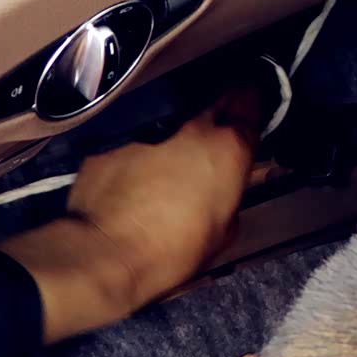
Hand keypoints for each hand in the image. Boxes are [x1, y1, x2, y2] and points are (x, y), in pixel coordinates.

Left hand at [0, 86, 262, 341]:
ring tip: (167, 169)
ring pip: (169, 125)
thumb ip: (229, 198)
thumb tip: (222, 191)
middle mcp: (190, 129)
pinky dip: (136, 156)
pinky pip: (131, 142)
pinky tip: (130, 182)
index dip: (251, 105)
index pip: (250, 103)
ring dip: (173, 140)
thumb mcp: (222, 233)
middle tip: (214, 140)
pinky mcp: (110, 143)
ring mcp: (147, 131)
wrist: (104, 253)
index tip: (249, 112)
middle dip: (216, 118)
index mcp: (227, 148)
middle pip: (212, 106)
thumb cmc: (172, 251)